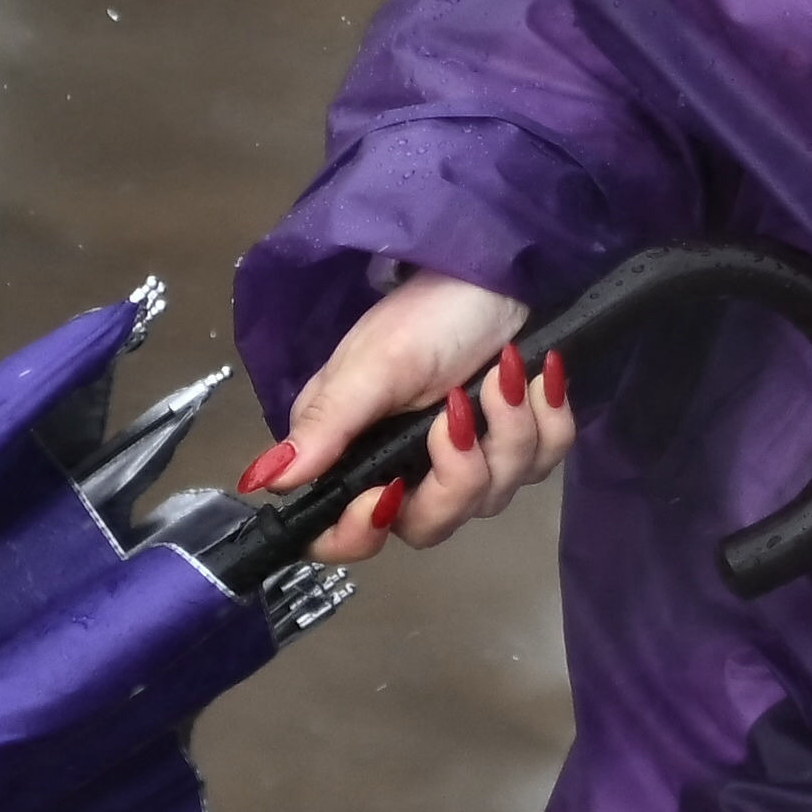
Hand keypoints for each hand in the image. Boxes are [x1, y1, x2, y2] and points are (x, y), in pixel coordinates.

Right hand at [253, 271, 555, 559]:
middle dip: (456, 475)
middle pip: (427, 526)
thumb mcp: (373, 365)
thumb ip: (324, 426)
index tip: (385, 494)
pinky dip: (548, 418)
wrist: (498, 275)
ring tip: (507, 368)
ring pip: (494, 497)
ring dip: (508, 429)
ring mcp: (468, 463)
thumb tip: (263, 480)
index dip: (360, 534)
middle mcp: (407, 469)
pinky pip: (545, 463)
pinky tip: (540, 375)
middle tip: (460, 410)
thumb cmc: (427, 314)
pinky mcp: (520, 446)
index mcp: (356, 455)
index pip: (343, 536)